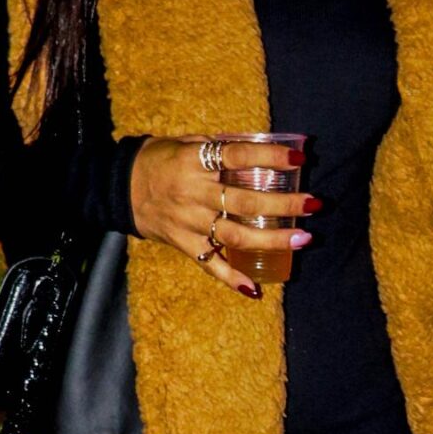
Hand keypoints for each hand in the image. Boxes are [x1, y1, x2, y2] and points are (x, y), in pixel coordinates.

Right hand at [129, 138, 317, 297]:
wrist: (118, 187)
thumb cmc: (158, 160)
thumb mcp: (187, 143)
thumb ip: (220, 148)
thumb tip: (263, 149)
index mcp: (193, 161)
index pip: (238, 156)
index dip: (270, 157)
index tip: (299, 158)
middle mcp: (192, 193)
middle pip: (245, 202)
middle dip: (284, 205)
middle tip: (314, 204)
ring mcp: (188, 222)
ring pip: (235, 235)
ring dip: (273, 240)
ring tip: (304, 238)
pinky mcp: (183, 244)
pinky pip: (209, 264)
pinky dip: (231, 279)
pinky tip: (255, 289)